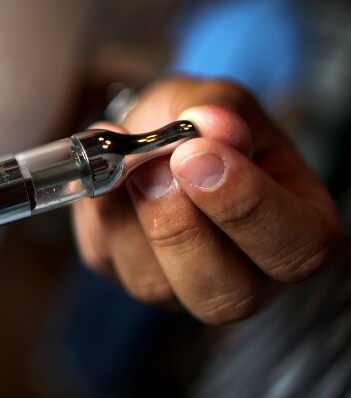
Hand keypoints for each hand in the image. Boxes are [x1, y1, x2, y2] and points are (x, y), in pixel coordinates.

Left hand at [72, 77, 339, 324]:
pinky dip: (98, 209)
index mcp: (299, 231)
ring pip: (153, 284)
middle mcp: (247, 275)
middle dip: (180, 229)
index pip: (297, 249)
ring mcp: (181, 287)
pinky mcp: (124, 276)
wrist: (148, 129)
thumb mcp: (219, 101)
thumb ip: (218, 113)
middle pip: (225, 296)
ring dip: (130, 215)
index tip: (198, 154)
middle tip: (154, 168)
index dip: (246, 207)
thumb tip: (210, 125)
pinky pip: (106, 257)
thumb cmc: (200, 124)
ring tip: (128, 162)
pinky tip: (104, 173)